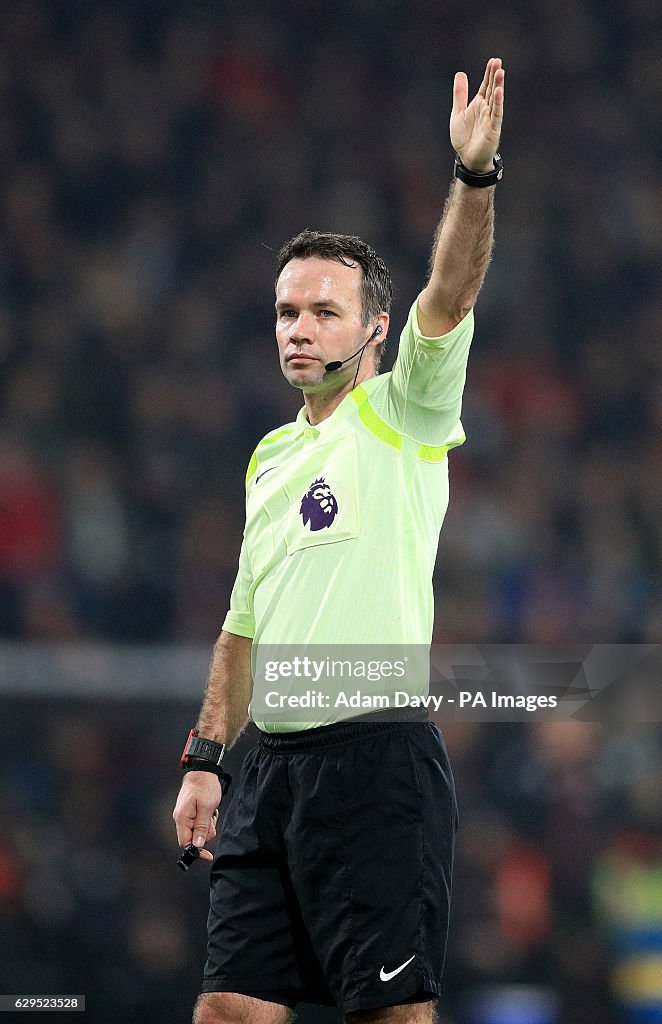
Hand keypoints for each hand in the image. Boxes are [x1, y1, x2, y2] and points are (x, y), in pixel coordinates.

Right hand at [172, 771, 221, 862]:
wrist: (203, 771)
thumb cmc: (204, 786)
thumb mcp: (206, 807)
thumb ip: (202, 827)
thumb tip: (197, 845)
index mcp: (182, 818)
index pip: (185, 843)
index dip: (196, 851)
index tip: (208, 856)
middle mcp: (181, 819)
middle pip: (193, 838)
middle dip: (205, 833)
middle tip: (212, 819)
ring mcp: (185, 816)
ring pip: (198, 831)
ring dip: (208, 825)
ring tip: (211, 811)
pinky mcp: (190, 813)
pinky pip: (199, 823)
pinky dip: (207, 819)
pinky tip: (210, 810)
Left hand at [450, 57, 504, 172]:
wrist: (467, 158)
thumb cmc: (464, 137)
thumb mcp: (458, 112)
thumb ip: (460, 94)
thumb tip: (460, 73)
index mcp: (479, 104)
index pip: (485, 85)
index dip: (489, 73)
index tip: (493, 60)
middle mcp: (486, 109)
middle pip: (492, 89)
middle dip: (494, 75)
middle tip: (498, 61)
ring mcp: (490, 118)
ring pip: (496, 99)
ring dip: (498, 85)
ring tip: (500, 71)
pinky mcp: (493, 129)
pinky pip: (496, 114)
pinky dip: (498, 103)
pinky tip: (499, 91)